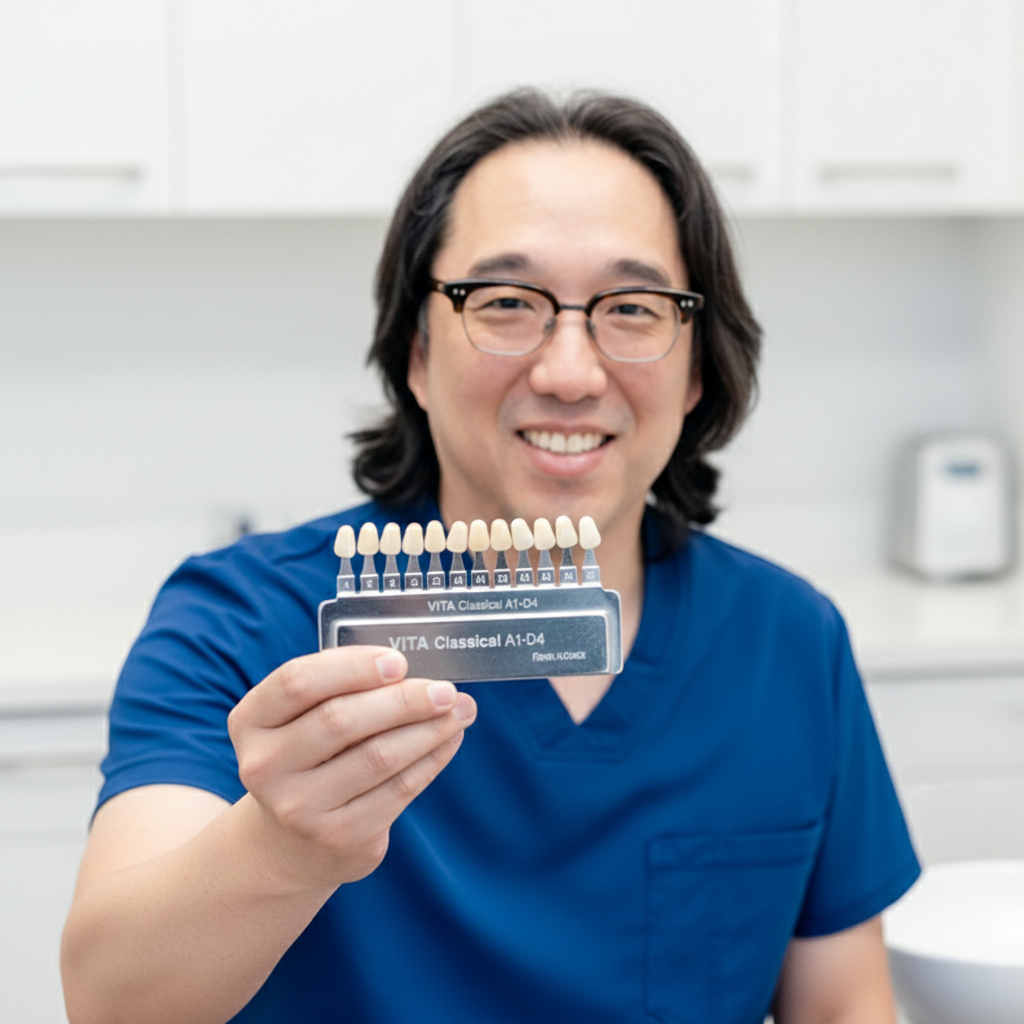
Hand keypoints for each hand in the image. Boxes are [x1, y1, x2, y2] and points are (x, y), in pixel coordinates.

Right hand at [227, 646, 475, 890]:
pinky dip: (431, 758)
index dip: (352, 666)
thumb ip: (342, 688)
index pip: (298, 682)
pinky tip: (449, 739)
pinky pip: (398, 789)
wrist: (289, 841)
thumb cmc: (309, 756)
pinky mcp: (338, 836)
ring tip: (460, 710)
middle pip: (342, 719)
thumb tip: (413, 671)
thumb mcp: (301, 719)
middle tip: (445, 689)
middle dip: (404, 699)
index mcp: (250, 721)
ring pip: (378, 756)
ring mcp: (299, 807)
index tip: (397, 661)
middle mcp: (264, 767)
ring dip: (429, 728)